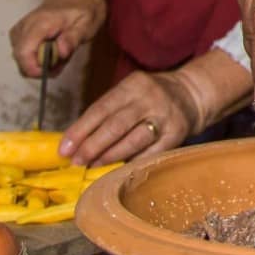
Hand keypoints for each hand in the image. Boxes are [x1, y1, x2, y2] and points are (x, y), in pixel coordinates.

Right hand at [9, 0, 105, 77]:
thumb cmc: (83, 7)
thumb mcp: (88, 22)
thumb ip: (74, 37)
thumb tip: (61, 52)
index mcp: (41, 23)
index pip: (23, 53)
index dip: (34, 69)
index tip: (53, 71)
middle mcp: (25, 25)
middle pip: (20, 59)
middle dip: (40, 67)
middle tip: (62, 60)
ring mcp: (20, 29)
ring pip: (21, 58)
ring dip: (40, 62)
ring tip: (60, 52)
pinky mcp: (19, 33)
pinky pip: (22, 53)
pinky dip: (36, 57)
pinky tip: (51, 49)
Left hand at [59, 69, 202, 165]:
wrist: (191, 94)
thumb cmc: (149, 98)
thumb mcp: (130, 93)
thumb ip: (107, 112)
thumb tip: (74, 142)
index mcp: (134, 84)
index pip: (101, 108)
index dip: (80, 130)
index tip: (64, 149)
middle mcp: (151, 98)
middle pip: (116, 125)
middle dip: (92, 146)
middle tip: (76, 162)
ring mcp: (165, 116)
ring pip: (133, 141)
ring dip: (109, 157)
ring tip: (92, 166)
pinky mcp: (176, 134)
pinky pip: (150, 154)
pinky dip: (131, 163)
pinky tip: (117, 170)